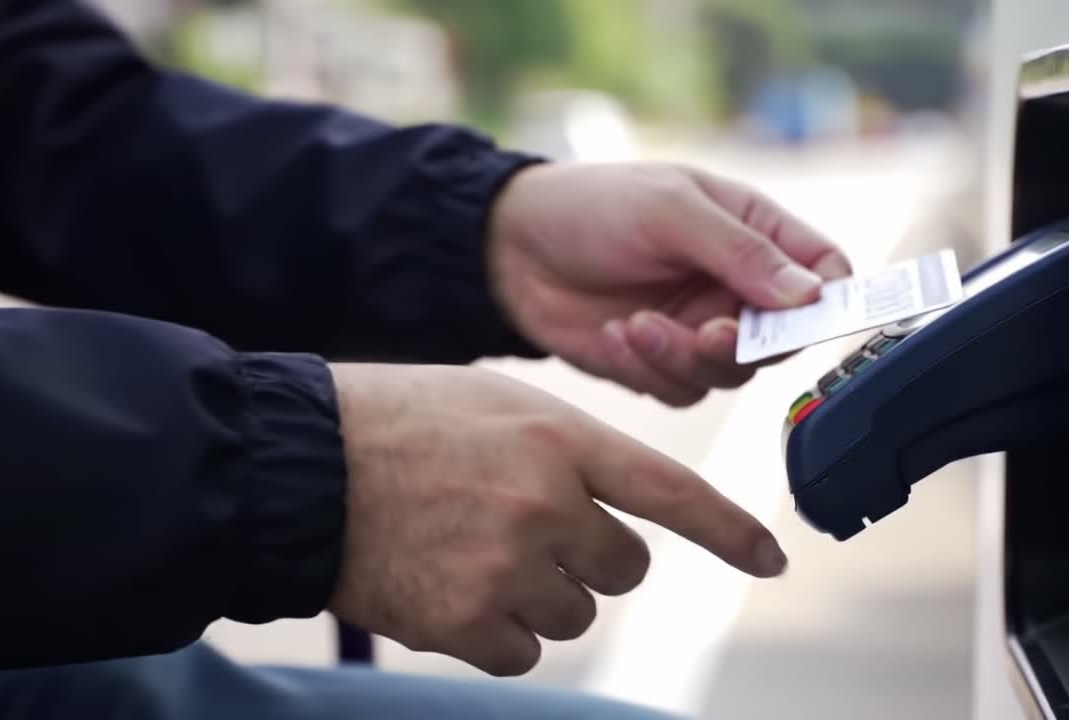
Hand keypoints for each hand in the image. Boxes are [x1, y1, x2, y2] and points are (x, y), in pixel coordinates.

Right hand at [325, 363, 786, 676]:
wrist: (299, 464)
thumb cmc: (396, 422)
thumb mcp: (496, 403)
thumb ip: (565, 449)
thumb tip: (611, 506)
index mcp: (560, 438)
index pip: (671, 490)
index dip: (729, 530)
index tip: (770, 560)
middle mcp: (547, 503)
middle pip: (623, 567)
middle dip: (589, 557)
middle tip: (528, 531)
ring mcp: (508, 566)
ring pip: (575, 613)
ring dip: (540, 594)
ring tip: (473, 550)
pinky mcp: (466, 621)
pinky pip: (523, 652)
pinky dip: (497, 632)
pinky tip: (453, 588)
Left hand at [488, 162, 851, 406]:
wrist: (509, 249)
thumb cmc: (592, 206)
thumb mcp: (670, 210)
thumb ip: (741, 252)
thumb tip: (811, 294)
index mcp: (755, 234)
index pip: (825, 273)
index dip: (830, 300)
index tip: (810, 317)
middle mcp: (736, 287)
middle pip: (783, 340)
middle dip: (744, 343)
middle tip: (707, 332)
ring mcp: (700, 329)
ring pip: (731, 374)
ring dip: (686, 357)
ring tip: (637, 324)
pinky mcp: (661, 365)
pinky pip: (681, 390)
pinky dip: (650, 369)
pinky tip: (614, 334)